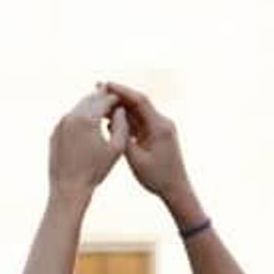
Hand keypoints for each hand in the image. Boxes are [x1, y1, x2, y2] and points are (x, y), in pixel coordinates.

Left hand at [48, 88, 128, 201]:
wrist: (68, 188)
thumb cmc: (95, 171)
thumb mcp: (117, 148)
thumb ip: (122, 124)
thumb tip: (120, 109)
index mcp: (87, 119)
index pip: (105, 99)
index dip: (118, 98)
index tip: (126, 101)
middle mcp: (70, 118)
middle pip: (91, 99)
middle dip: (104, 98)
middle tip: (116, 100)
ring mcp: (60, 125)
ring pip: (79, 107)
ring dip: (92, 106)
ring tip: (106, 110)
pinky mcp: (54, 133)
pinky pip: (70, 118)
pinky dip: (81, 116)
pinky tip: (91, 123)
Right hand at [102, 81, 197, 219]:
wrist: (175, 188)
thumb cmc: (157, 177)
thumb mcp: (136, 159)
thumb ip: (124, 138)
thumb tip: (112, 121)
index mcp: (159, 126)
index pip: (140, 101)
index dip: (122, 91)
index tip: (106, 85)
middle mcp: (162, 122)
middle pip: (138, 103)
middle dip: (119, 95)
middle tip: (98, 87)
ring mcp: (160, 128)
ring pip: (137, 112)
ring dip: (120, 106)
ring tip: (100, 101)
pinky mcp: (156, 134)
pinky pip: (139, 122)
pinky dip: (124, 119)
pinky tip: (109, 118)